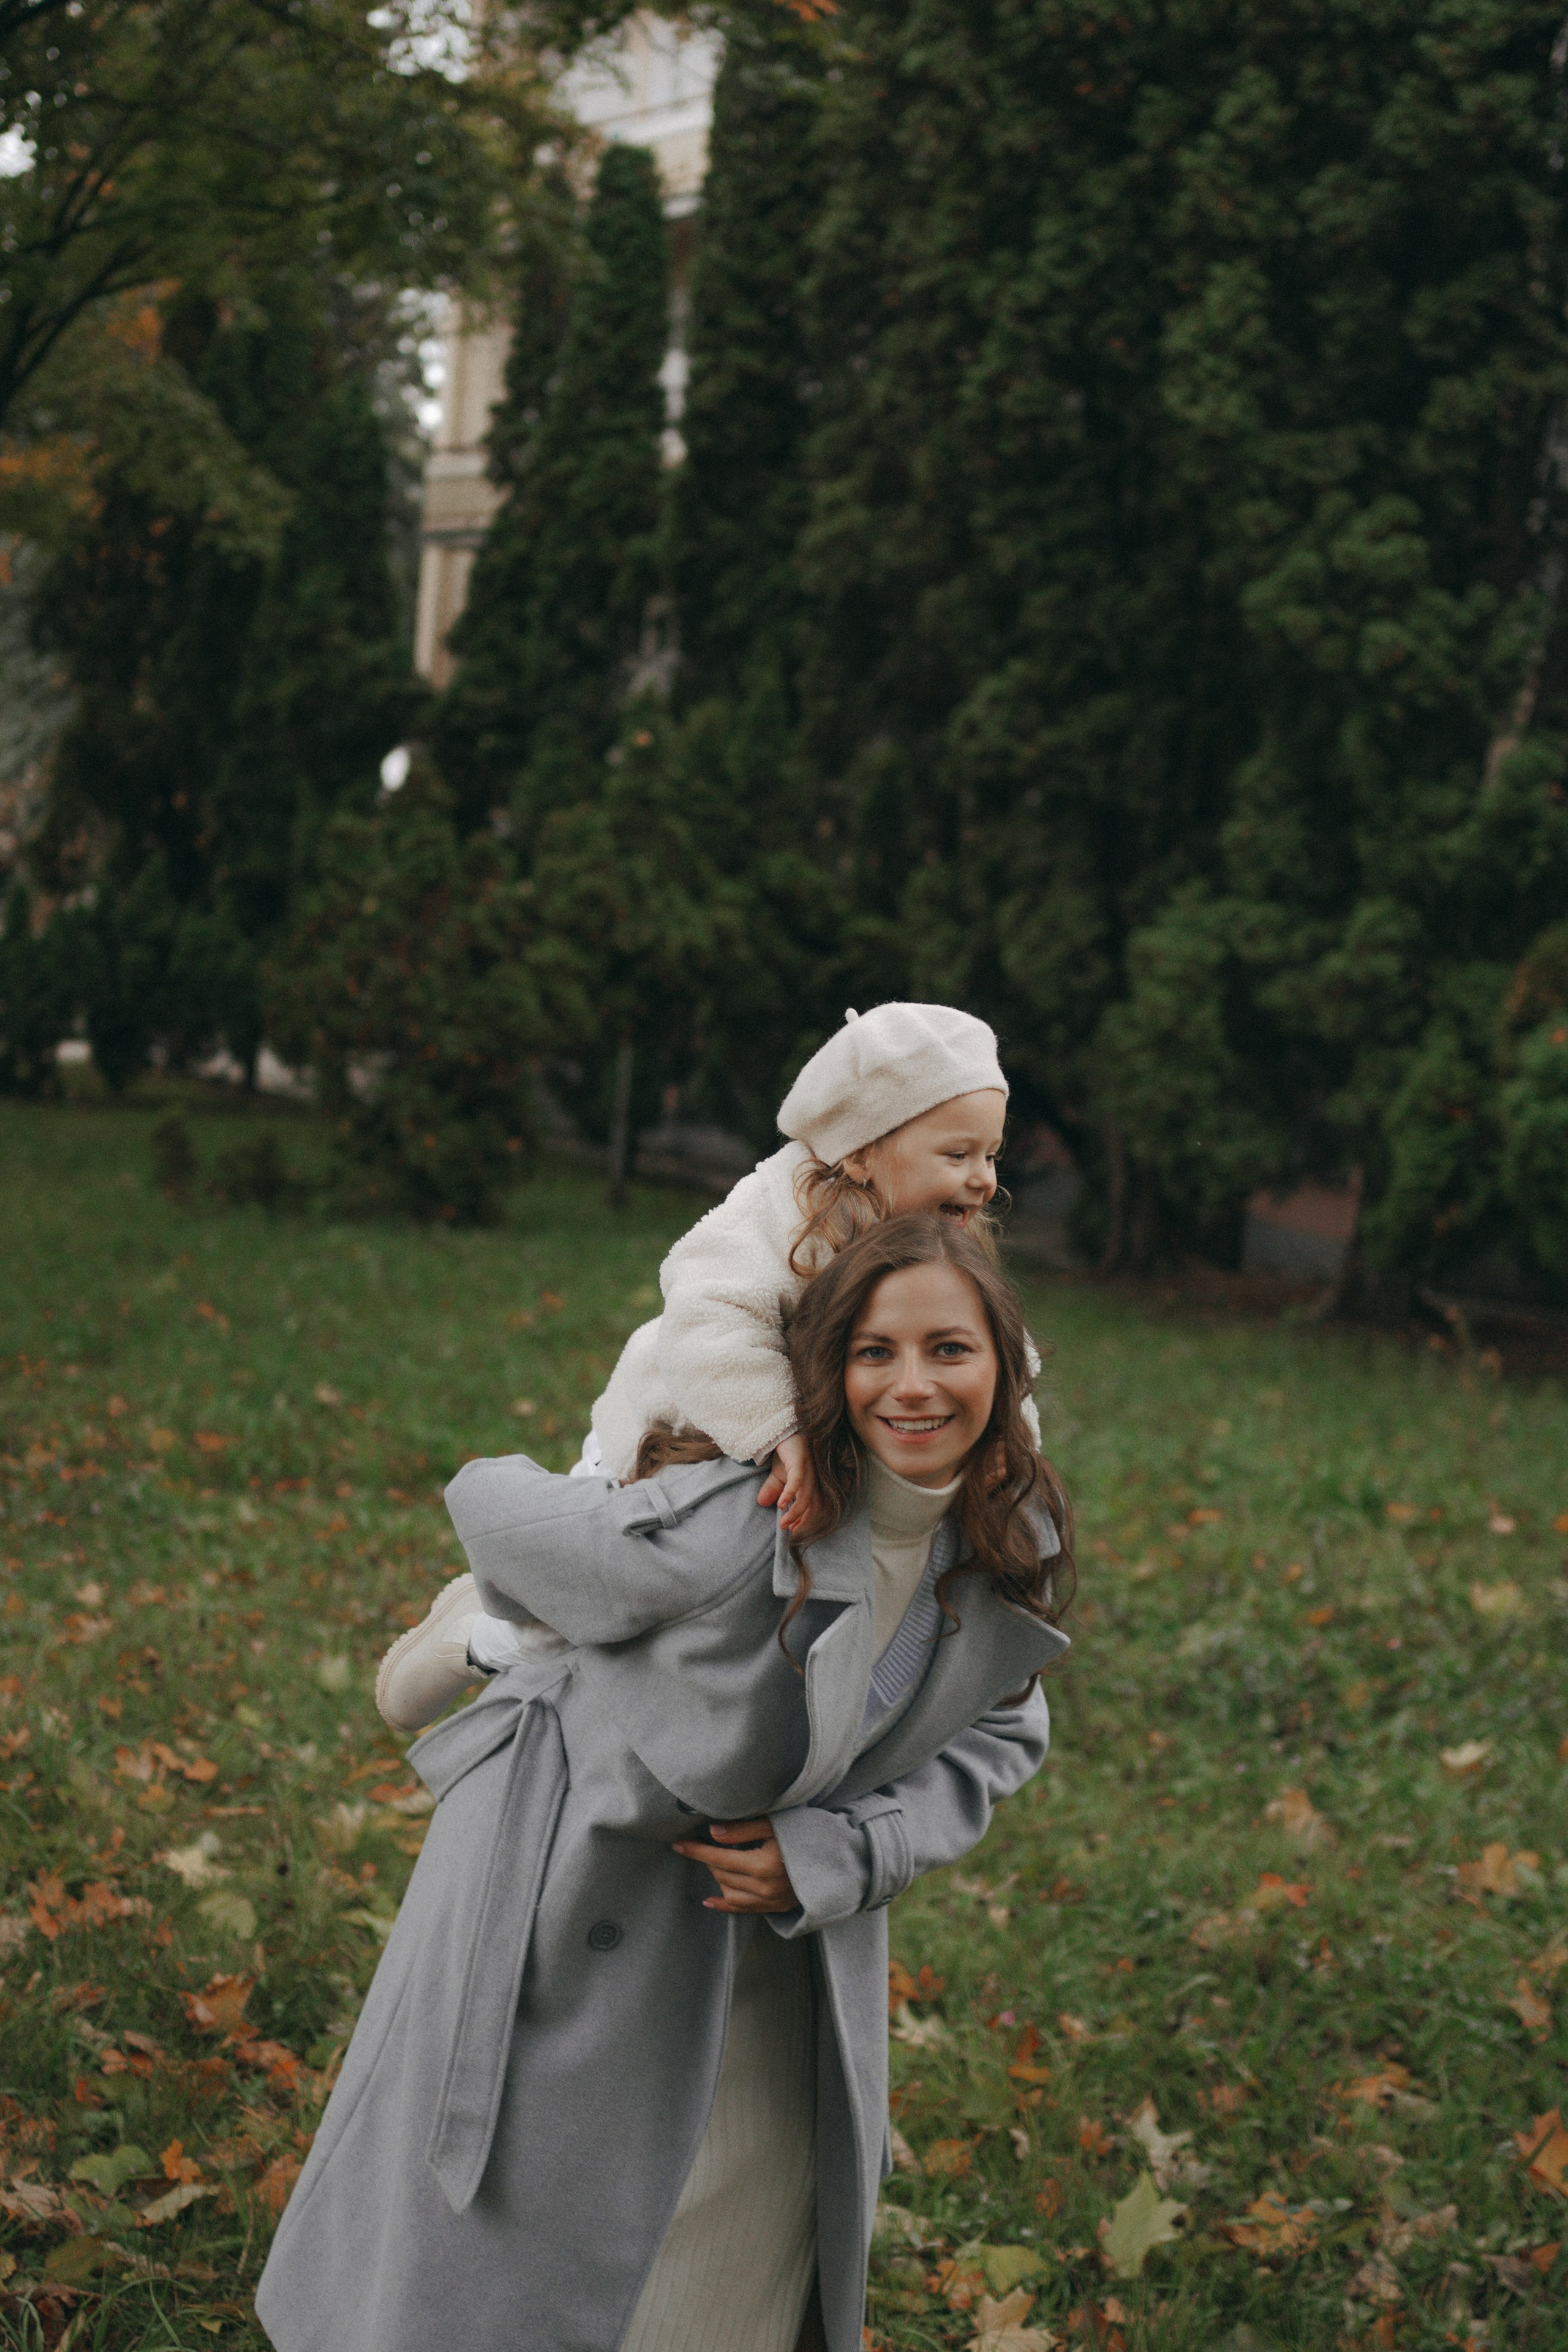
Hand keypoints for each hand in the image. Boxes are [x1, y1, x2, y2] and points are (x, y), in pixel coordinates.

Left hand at [673, 1818, 798, 1913]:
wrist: (838, 1858)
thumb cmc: (807, 1834)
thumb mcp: (775, 1824)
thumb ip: (742, 1829)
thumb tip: (712, 1833)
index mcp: (762, 1866)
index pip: (718, 1858)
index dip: (696, 1851)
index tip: (678, 1844)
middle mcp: (764, 1889)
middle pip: (722, 1875)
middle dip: (709, 1859)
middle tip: (707, 1842)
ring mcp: (771, 1901)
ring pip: (730, 1893)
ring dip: (718, 1876)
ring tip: (719, 1860)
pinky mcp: (776, 1907)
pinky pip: (743, 1909)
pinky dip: (724, 1904)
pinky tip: (710, 1900)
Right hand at [756, 1432, 815, 1535]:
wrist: (784, 1429)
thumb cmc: (786, 1451)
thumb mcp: (777, 1473)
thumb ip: (773, 1489)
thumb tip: (762, 1503)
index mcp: (810, 1483)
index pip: (812, 1506)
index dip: (804, 1520)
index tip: (793, 1532)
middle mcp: (814, 1478)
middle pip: (813, 1506)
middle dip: (803, 1521)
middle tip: (790, 1532)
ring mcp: (809, 1470)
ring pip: (806, 1497)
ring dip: (795, 1513)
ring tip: (783, 1523)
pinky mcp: (801, 1462)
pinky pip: (798, 1482)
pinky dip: (790, 1495)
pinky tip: (782, 1505)